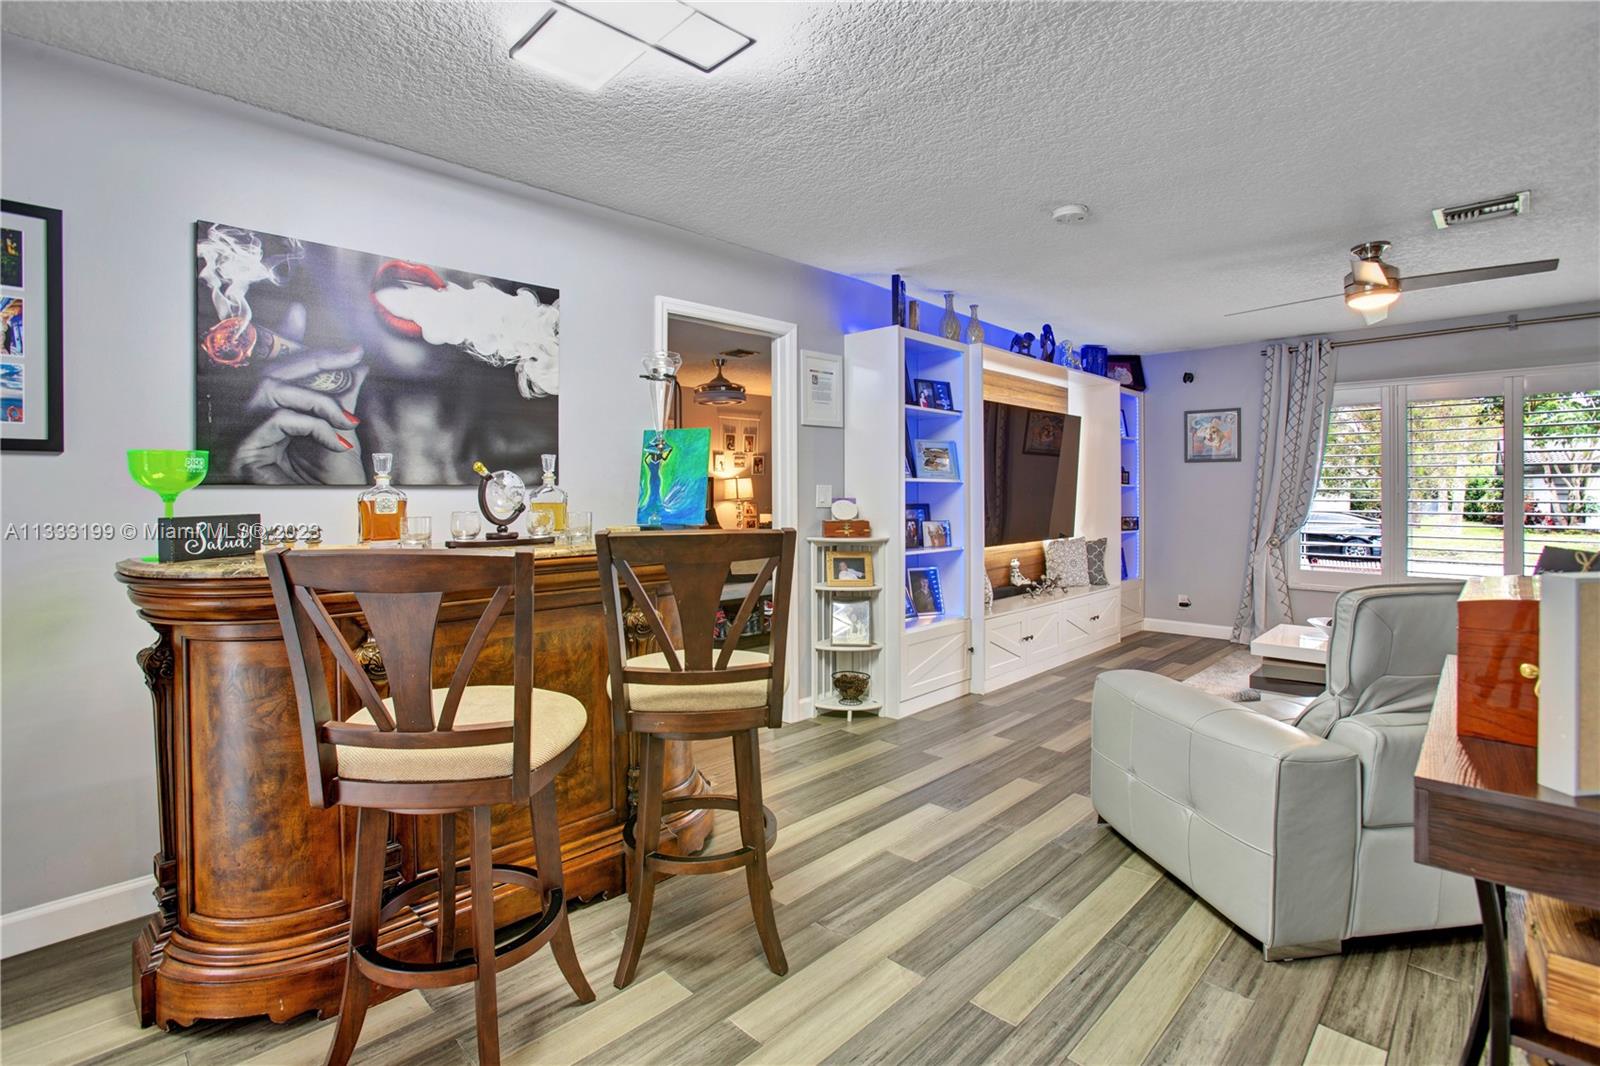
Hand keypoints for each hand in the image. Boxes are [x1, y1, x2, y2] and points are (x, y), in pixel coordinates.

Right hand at [230, 304, 369, 483]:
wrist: (330, 516)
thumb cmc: (331, 481)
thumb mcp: (342, 430)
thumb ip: (341, 396)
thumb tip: (355, 364)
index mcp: (272, 411)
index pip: (276, 367)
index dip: (286, 338)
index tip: (302, 314)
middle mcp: (252, 419)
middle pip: (272, 372)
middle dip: (314, 358)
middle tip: (351, 356)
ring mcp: (243, 435)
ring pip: (273, 390)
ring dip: (318, 399)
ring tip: (347, 421)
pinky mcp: (243, 452)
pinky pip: (278, 420)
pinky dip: (312, 425)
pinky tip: (335, 441)